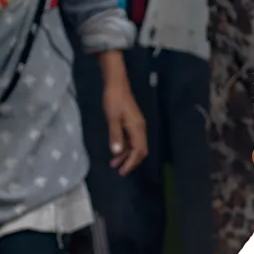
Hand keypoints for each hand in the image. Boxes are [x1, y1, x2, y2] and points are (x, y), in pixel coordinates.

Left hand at [98, 51, 148, 174]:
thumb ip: (115, 135)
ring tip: (113, 163)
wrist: (116, 82)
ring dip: (126, 155)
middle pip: (140, 150)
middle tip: (118, 170)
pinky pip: (131, 139)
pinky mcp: (132, 122)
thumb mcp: (112, 117)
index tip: (122, 171)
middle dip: (130, 161)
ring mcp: (137, 125)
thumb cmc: (114, 99)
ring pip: (135, 145)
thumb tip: (116, 152)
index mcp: (137, 128)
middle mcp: (140, 128)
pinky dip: (125, 146)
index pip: (139, 151)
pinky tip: (116, 149)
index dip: (131, 163)